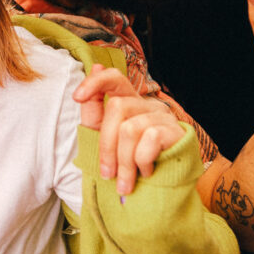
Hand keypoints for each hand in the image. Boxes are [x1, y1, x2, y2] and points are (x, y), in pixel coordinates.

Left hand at [74, 64, 184, 194]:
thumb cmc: (132, 162)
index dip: (95, 82)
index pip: (114, 78)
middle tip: (108, 174)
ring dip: (124, 162)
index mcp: (130, 102)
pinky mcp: (176, 130)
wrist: (163, 187)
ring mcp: (164, 115)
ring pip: (130, 128)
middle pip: (117, 107)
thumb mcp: (106, 136)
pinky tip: (146, 172)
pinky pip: (150, 139)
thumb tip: (96, 66)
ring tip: (125, 183)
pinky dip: (142, 161)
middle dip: (107, 147)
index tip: (77, 97)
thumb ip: (95, 107)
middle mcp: (148, 104)